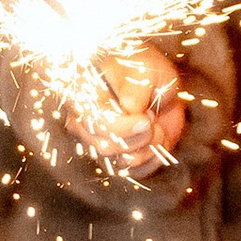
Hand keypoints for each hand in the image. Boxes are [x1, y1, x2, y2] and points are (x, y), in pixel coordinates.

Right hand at [95, 43, 187, 164]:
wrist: (157, 83)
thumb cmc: (145, 69)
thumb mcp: (144, 69)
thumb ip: (135, 87)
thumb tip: (128, 107)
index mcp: (82, 95)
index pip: (93, 122)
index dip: (121, 127)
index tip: (145, 119)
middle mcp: (83, 122)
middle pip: (105, 146)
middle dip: (139, 136)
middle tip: (151, 116)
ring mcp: (99, 143)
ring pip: (122, 162)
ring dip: (149, 146)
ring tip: (155, 124)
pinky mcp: (117, 158)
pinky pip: (136, 171)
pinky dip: (154, 158)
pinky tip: (158, 138)